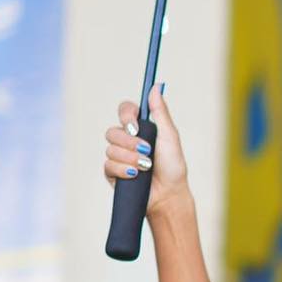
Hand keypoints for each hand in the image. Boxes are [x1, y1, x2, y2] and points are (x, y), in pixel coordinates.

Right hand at [103, 84, 188, 221]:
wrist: (168, 194)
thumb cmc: (173, 166)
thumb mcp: (170, 136)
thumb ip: (160, 112)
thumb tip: (156, 87)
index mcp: (140, 128)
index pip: (125, 110)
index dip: (126, 116)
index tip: (135, 126)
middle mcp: (127, 140)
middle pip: (112, 131)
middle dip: (130, 143)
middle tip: (147, 151)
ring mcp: (118, 156)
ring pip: (110, 149)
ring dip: (130, 159)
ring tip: (146, 168)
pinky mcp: (112, 173)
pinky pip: (108, 165)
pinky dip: (123, 170)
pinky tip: (135, 176)